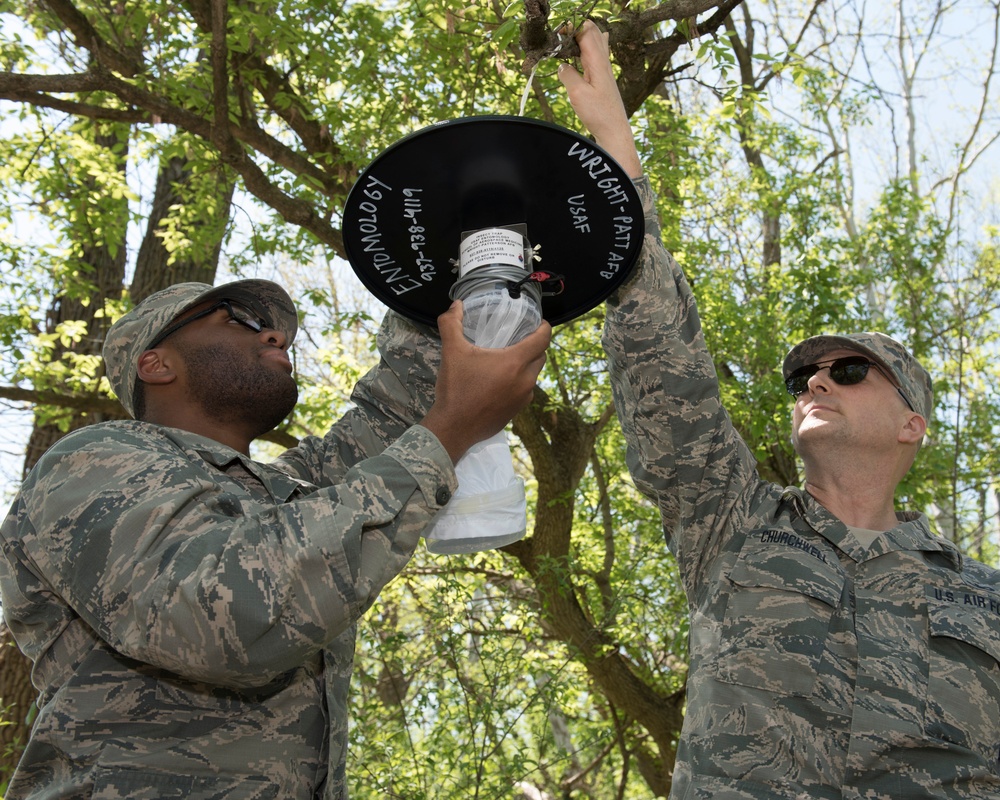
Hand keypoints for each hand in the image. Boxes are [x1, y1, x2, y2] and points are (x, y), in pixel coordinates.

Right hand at [420, 301, 550, 462]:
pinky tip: (501, 382)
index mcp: (515, 363)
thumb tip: (455, 304)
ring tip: (508, 360)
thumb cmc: (456, 388)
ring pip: (533, 375)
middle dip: (534, 346)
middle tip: (519, 339)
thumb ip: (451, 324)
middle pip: (540, 357)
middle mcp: (525, 381)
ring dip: (526, 366)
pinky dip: (519, 383)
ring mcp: (523, 398)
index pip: (543, 339)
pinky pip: (525, 392)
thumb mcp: (451, 351)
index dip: (544, 327)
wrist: (454, 428)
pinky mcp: (516, 412)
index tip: (539, 322)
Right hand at [558, 20, 642, 178]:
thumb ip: (568, 75)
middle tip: (562, 32)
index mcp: (597, 62)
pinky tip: (602, 38)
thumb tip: (562, 65)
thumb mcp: (577, 94)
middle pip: (593, 33)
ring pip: (598, 42)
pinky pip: (600, 53)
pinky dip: (595, 44)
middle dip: (578, 28)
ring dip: (586, 35)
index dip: (572, 27)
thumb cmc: (598, 114)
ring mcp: (605, 70)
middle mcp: (603, 62)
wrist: (614, 130)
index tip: (558, 32)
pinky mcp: (604, 78)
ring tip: (574, 31)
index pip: (587, 32)